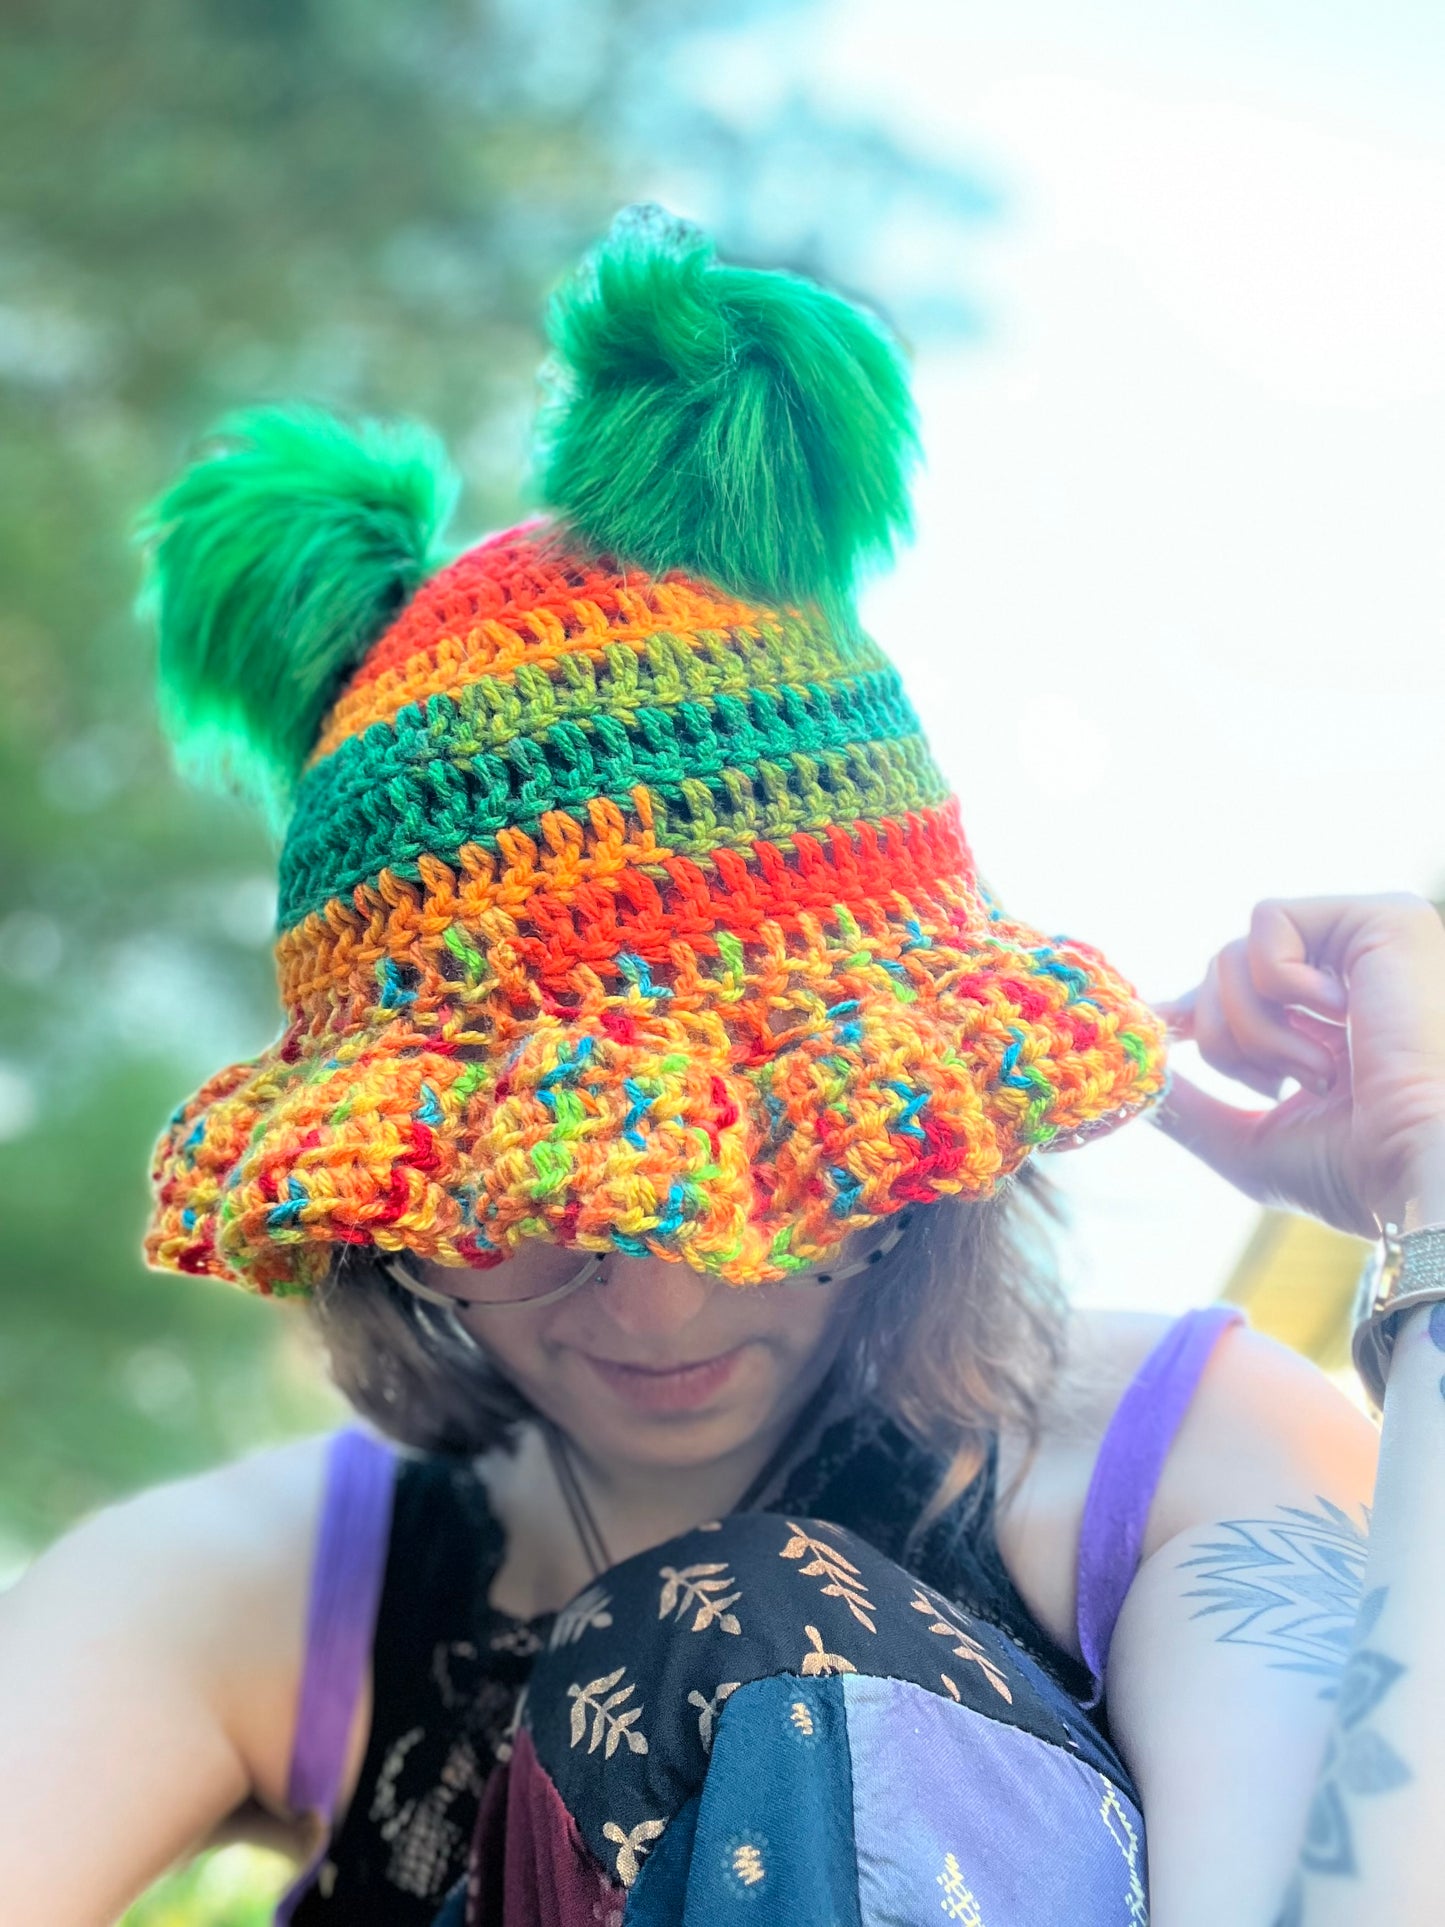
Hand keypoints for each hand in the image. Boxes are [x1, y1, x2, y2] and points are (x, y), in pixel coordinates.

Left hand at [1152, 894, 1444, 1235]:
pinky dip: (1281, 983)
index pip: (1238, 988)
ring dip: (1258, 1029)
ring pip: (1234, 953)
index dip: (1194, 1011)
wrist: (1418, 1166)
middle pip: (1221, 971)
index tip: (1164, 1033)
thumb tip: (1139, 1077)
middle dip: (1230, 1041)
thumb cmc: (1355, 1171)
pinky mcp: (1383, 918)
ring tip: (1324, 1069)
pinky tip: (1343, 1020)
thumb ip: (1194, 1107)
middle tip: (1290, 1085)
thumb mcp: (1251, 1142)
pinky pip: (1268, 922)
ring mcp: (1370, 941)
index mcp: (1334, 1019)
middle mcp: (1354, 971)